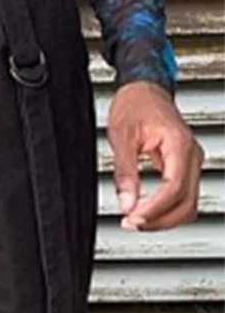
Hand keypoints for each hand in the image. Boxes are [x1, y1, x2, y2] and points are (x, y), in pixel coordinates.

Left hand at [107, 80, 203, 230]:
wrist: (144, 88)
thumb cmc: (135, 104)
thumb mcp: (122, 135)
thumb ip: (125, 171)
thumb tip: (126, 203)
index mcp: (179, 144)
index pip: (174, 188)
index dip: (155, 209)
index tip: (134, 218)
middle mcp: (192, 154)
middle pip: (186, 203)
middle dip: (159, 219)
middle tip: (131, 224)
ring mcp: (192, 161)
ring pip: (188, 204)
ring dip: (164, 218)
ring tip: (136, 220)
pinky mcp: (186, 166)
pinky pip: (183, 196)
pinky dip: (167, 208)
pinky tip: (146, 211)